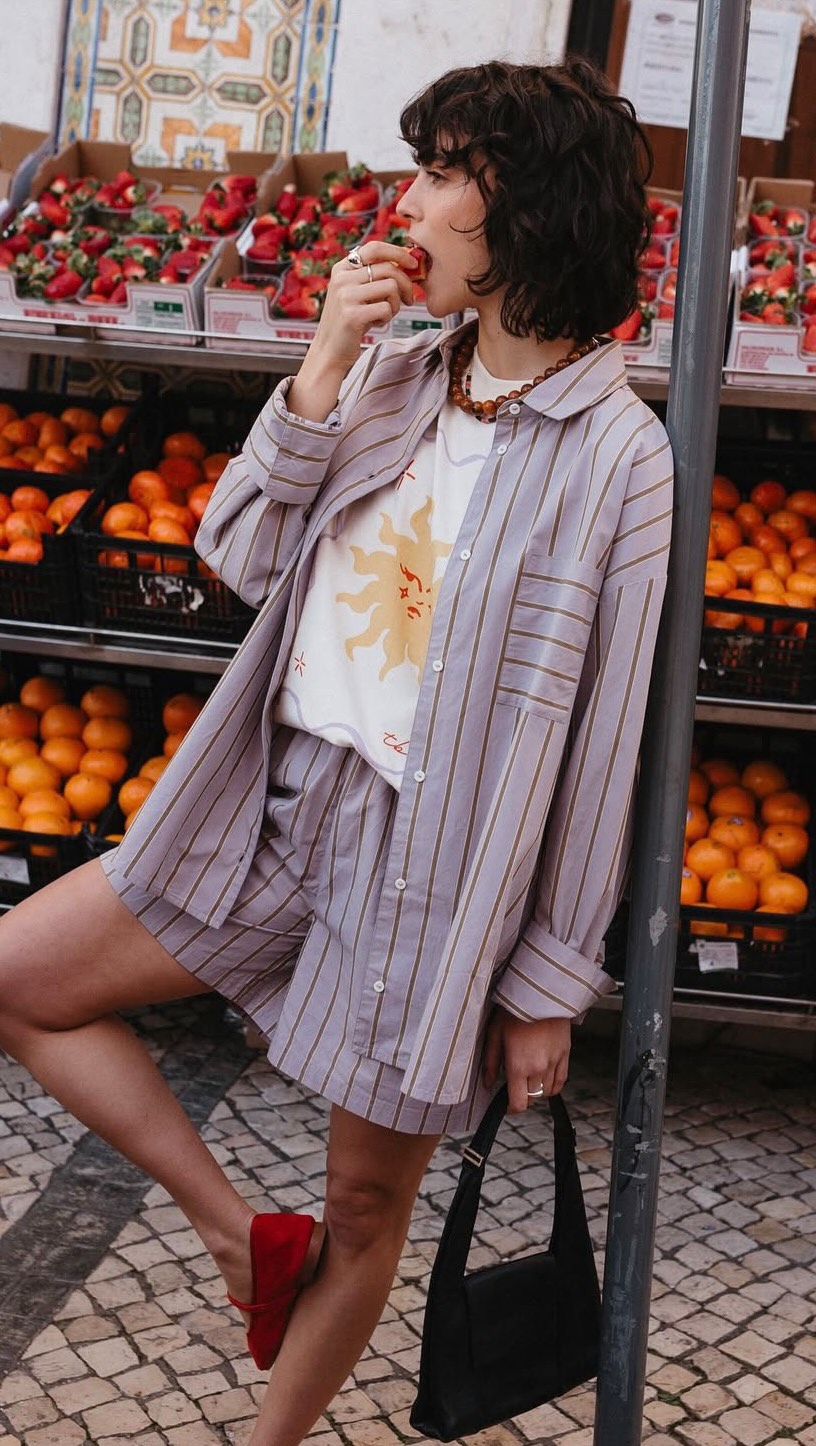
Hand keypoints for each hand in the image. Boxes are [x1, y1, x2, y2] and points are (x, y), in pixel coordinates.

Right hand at [312, 240, 417, 372]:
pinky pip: (386, 308)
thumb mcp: (356, 293)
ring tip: (386, 313)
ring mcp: (346, 296)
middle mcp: (342, 279)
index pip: (374, 248)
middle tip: (408, 299)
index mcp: (342, 269)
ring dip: (396, 303)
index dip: (398, 252)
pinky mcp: (352, 315)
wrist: (330, 351)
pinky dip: (388, 317)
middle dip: (406, 284)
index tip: (412, 263)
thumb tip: (406, 264)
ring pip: (391, 287)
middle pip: (388, 268)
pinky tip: (376, 323)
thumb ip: (373, 277)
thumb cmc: (350, 322)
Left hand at [482, 1007, 570, 1113]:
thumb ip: (490, 1062)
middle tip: (514, 1085)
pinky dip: (552, 1085)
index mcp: (519, 1066)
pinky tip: (544, 1078)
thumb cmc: (514, 1010)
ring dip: (536, 1090)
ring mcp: (554, 1062)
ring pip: (547, 1091)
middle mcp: (539, 1068)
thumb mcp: (494, 1033)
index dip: (511, 1108)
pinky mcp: (566, 1054)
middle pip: (532, 1098)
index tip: (506, 1105)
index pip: (519, 1103)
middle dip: (522, 1096)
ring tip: (528, 1078)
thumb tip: (487, 1083)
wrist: (541, 992)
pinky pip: (561, 1081)